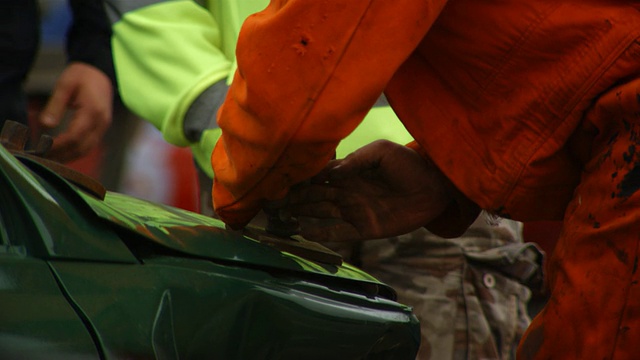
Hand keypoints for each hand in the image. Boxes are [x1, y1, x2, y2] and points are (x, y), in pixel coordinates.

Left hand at [39, 62, 112, 162]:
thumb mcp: (64, 85)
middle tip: (42, 158)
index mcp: (92, 111)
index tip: (41, 148)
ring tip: (50, 159)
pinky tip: (63, 153)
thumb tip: (45, 125)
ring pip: (87, 149)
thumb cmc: (81, 75)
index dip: (58, 145)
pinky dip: (76, 152)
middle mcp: (101, 122)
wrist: (101, 72)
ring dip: (69, 157)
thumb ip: (55, 106)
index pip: (75, 136)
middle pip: (82, 147)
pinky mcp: (102, 128)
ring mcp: (103, 127)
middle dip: (62, 155)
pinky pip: (90, 145)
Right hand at [287, 140, 453, 241]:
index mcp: (348, 172)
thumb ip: (356, 160)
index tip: (280, 179)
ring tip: (280, 217)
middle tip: (270, 201)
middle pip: (313, 196)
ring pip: (320, 213)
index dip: (300, 178)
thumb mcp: (382, 152)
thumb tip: (331, 172)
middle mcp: (346, 192)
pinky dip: (322, 233)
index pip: (318, 176)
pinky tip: (303, 232)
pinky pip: (339, 232)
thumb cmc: (409, 164)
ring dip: (301, 214)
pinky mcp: (365, 228)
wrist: (434, 187)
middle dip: (293, 198)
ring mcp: (354, 211)